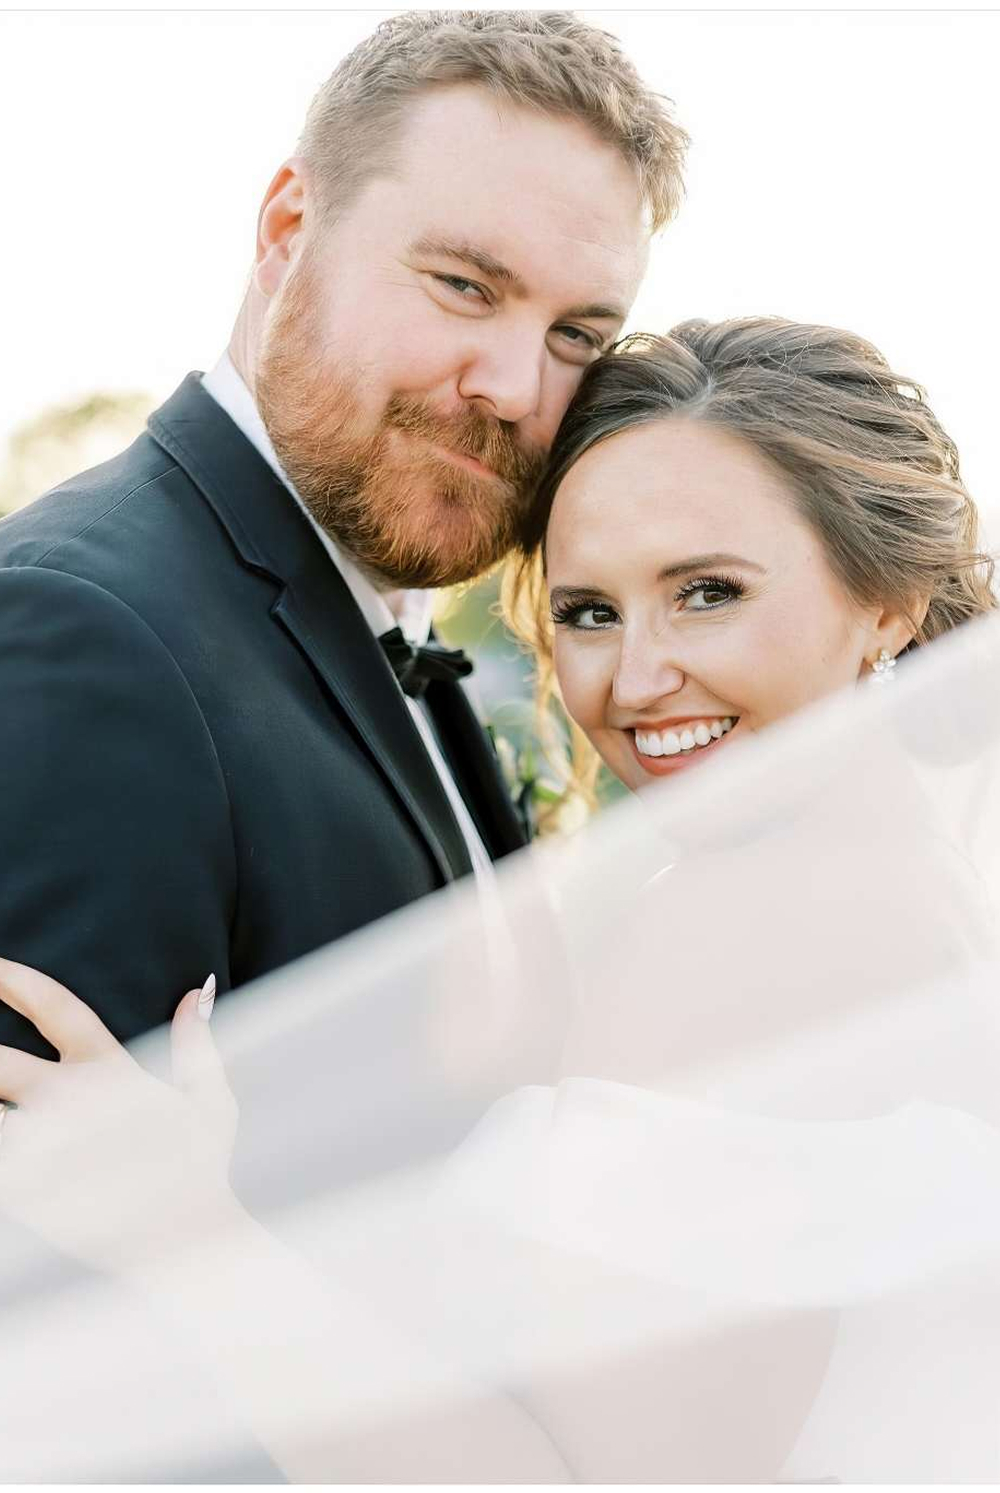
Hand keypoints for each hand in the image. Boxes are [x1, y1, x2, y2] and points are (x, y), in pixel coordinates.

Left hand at [0, 960, 241, 1274]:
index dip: (15, 980)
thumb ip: (197, 1042)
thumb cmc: (200, 1170)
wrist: (187, 1243)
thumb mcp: (212, 1100)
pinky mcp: (26, 1191)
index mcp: (109, 1070)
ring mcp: (43, 1148)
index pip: (54, 1007)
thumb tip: (198, 990)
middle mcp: (69, 1101)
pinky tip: (3, 1140)